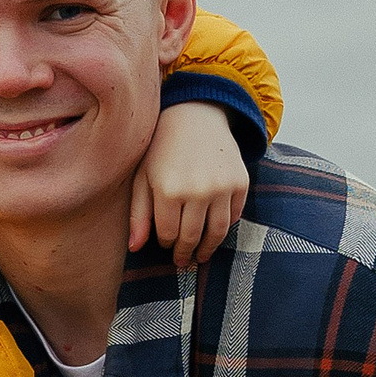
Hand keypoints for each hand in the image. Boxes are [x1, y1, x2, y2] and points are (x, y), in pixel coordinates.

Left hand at [128, 98, 248, 269]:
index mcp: (169, 190)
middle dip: (185, 253)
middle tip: (183, 260)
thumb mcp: (143, 177)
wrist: (195, 115)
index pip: (167, 235)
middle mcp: (197, 191)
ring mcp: (222, 187)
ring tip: (200, 255)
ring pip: (216, 233)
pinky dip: (225, 228)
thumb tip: (135, 248)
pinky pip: (234, 217)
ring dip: (207, 249)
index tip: (165, 244)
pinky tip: (215, 231)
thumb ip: (138, 214)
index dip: (165, 244)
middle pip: (191, 238)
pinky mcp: (240, 182)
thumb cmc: (162, 149)